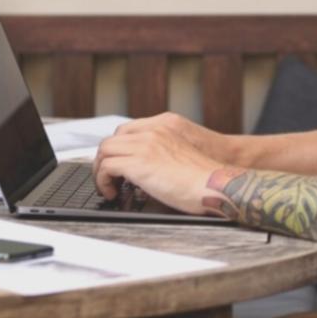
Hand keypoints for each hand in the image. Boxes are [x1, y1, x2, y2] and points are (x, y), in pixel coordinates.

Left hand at [92, 114, 232, 214]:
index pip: (127, 130)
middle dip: (105, 159)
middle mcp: (153, 130)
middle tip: (108, 176)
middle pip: (112, 139)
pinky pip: (107, 167)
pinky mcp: (138, 163)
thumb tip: (149, 170)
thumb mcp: (184, 152)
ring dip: (101, 170)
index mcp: (165, 125)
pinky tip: (113, 192)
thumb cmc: (207, 176)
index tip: (116, 163)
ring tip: (108, 186)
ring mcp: (145, 145)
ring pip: (105, 150)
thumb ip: (165, 152)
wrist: (215, 183)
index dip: (118, 148)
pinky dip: (104, 181)